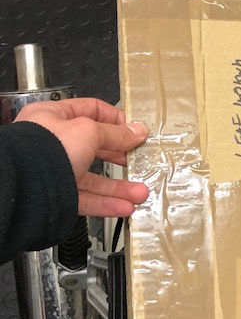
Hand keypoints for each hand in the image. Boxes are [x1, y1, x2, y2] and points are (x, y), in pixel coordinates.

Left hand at [15, 98, 149, 217]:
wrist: (23, 187)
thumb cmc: (45, 149)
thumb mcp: (88, 131)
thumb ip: (115, 133)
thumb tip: (137, 132)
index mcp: (52, 117)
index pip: (90, 111)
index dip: (115, 119)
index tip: (134, 130)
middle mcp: (52, 143)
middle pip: (95, 148)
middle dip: (121, 158)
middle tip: (138, 160)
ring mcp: (54, 170)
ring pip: (93, 179)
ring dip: (119, 187)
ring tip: (139, 193)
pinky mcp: (57, 195)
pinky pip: (86, 199)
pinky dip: (106, 203)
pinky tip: (124, 206)